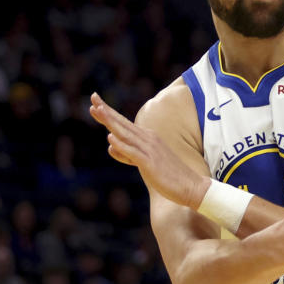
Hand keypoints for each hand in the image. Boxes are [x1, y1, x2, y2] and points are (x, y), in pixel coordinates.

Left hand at [89, 92, 209, 209]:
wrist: (190, 186)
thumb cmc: (169, 175)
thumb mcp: (145, 161)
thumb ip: (128, 153)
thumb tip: (111, 145)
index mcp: (147, 138)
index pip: (124, 123)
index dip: (109, 112)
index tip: (96, 102)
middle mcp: (148, 139)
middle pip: (123, 123)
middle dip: (107, 111)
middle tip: (93, 97)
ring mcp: (150, 150)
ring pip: (126, 134)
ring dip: (111, 121)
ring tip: (98, 110)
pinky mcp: (150, 163)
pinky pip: (133, 152)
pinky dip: (122, 145)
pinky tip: (111, 138)